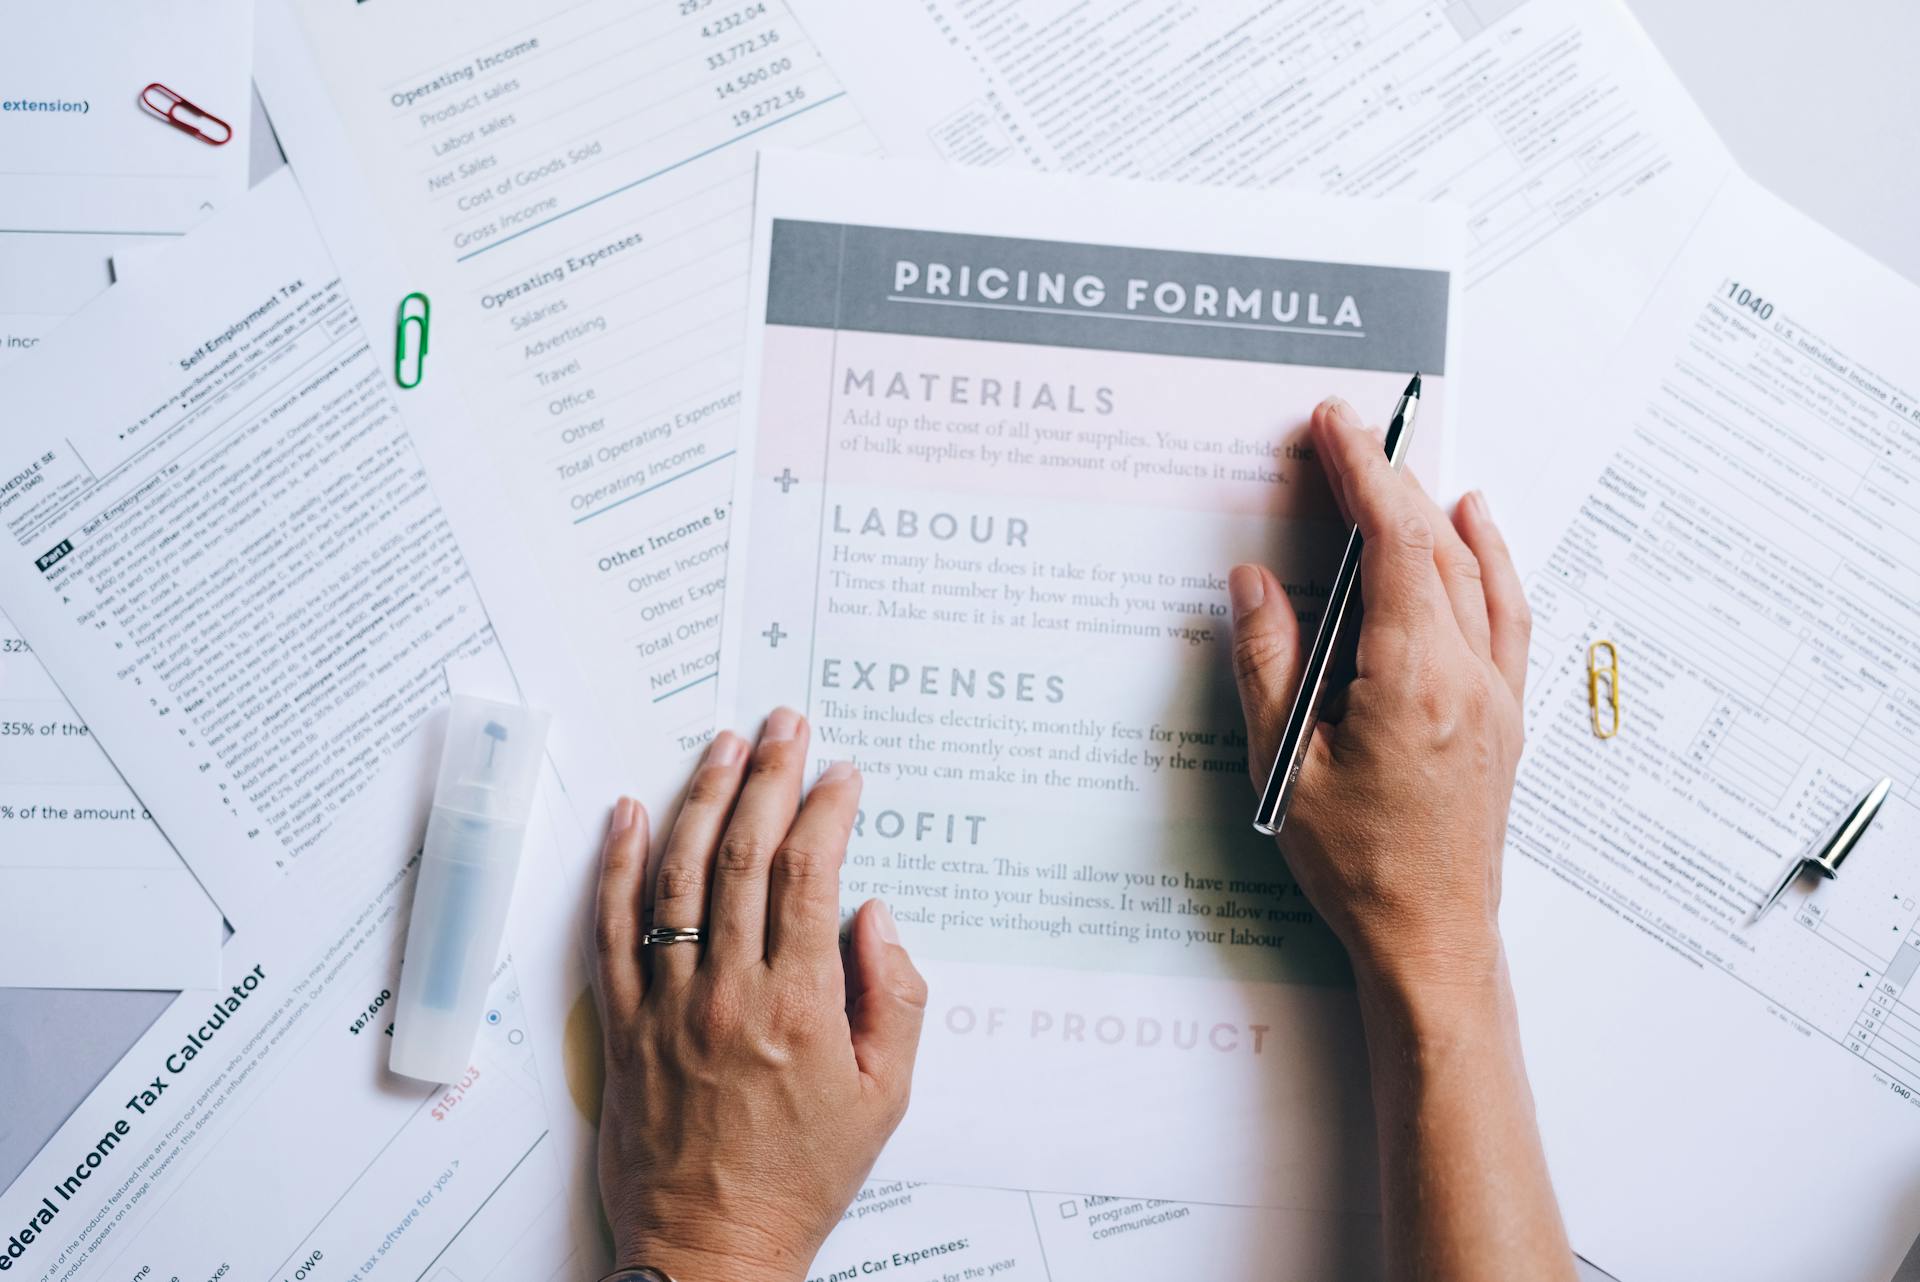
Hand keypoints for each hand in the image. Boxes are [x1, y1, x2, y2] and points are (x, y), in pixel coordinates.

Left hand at [591, 709, 927, 1281]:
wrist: (711, 1249)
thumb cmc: (802, 1177)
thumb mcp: (886, 1097)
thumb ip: (896, 998)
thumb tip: (874, 916)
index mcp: (800, 1007)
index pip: (811, 876)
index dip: (828, 811)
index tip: (843, 774)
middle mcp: (728, 992)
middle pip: (742, 855)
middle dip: (769, 776)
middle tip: (785, 724)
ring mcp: (665, 1005)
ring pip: (676, 876)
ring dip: (700, 798)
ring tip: (723, 744)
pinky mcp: (621, 1025)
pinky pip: (609, 929)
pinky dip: (616, 864)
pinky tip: (630, 811)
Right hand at [1228, 396, 1531, 998]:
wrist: (1433, 939)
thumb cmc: (1358, 867)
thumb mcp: (1285, 769)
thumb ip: (1270, 665)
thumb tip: (1256, 582)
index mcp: (1415, 682)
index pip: (1396, 546)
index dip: (1365, 475)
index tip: (1335, 427)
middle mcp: (1470, 677)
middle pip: (1437, 547)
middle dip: (1390, 480)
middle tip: (1344, 435)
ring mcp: (1498, 695)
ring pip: (1476, 574)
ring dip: (1435, 512)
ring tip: (1397, 466)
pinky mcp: (1506, 715)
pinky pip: (1507, 613)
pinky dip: (1491, 560)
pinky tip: (1477, 532)